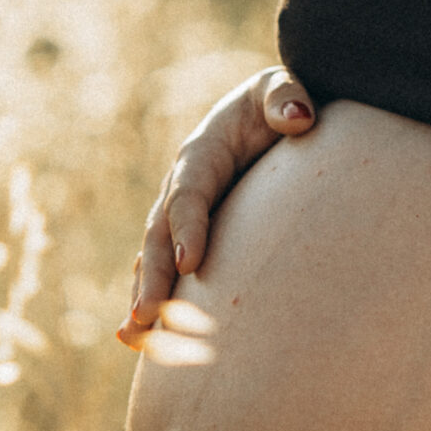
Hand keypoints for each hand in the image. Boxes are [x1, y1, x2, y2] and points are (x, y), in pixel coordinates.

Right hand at [120, 65, 314, 336]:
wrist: (278, 114)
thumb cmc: (284, 103)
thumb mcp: (284, 89)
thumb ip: (287, 97)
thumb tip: (298, 119)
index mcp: (203, 151)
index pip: (191, 191)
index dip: (188, 226)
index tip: (192, 264)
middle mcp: (184, 185)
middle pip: (160, 233)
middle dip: (153, 275)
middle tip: (147, 315)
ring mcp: (184, 215)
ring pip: (156, 258)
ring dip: (144, 296)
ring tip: (132, 336)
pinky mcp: (194, 236)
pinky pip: (169, 270)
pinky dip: (156, 302)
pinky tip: (142, 341)